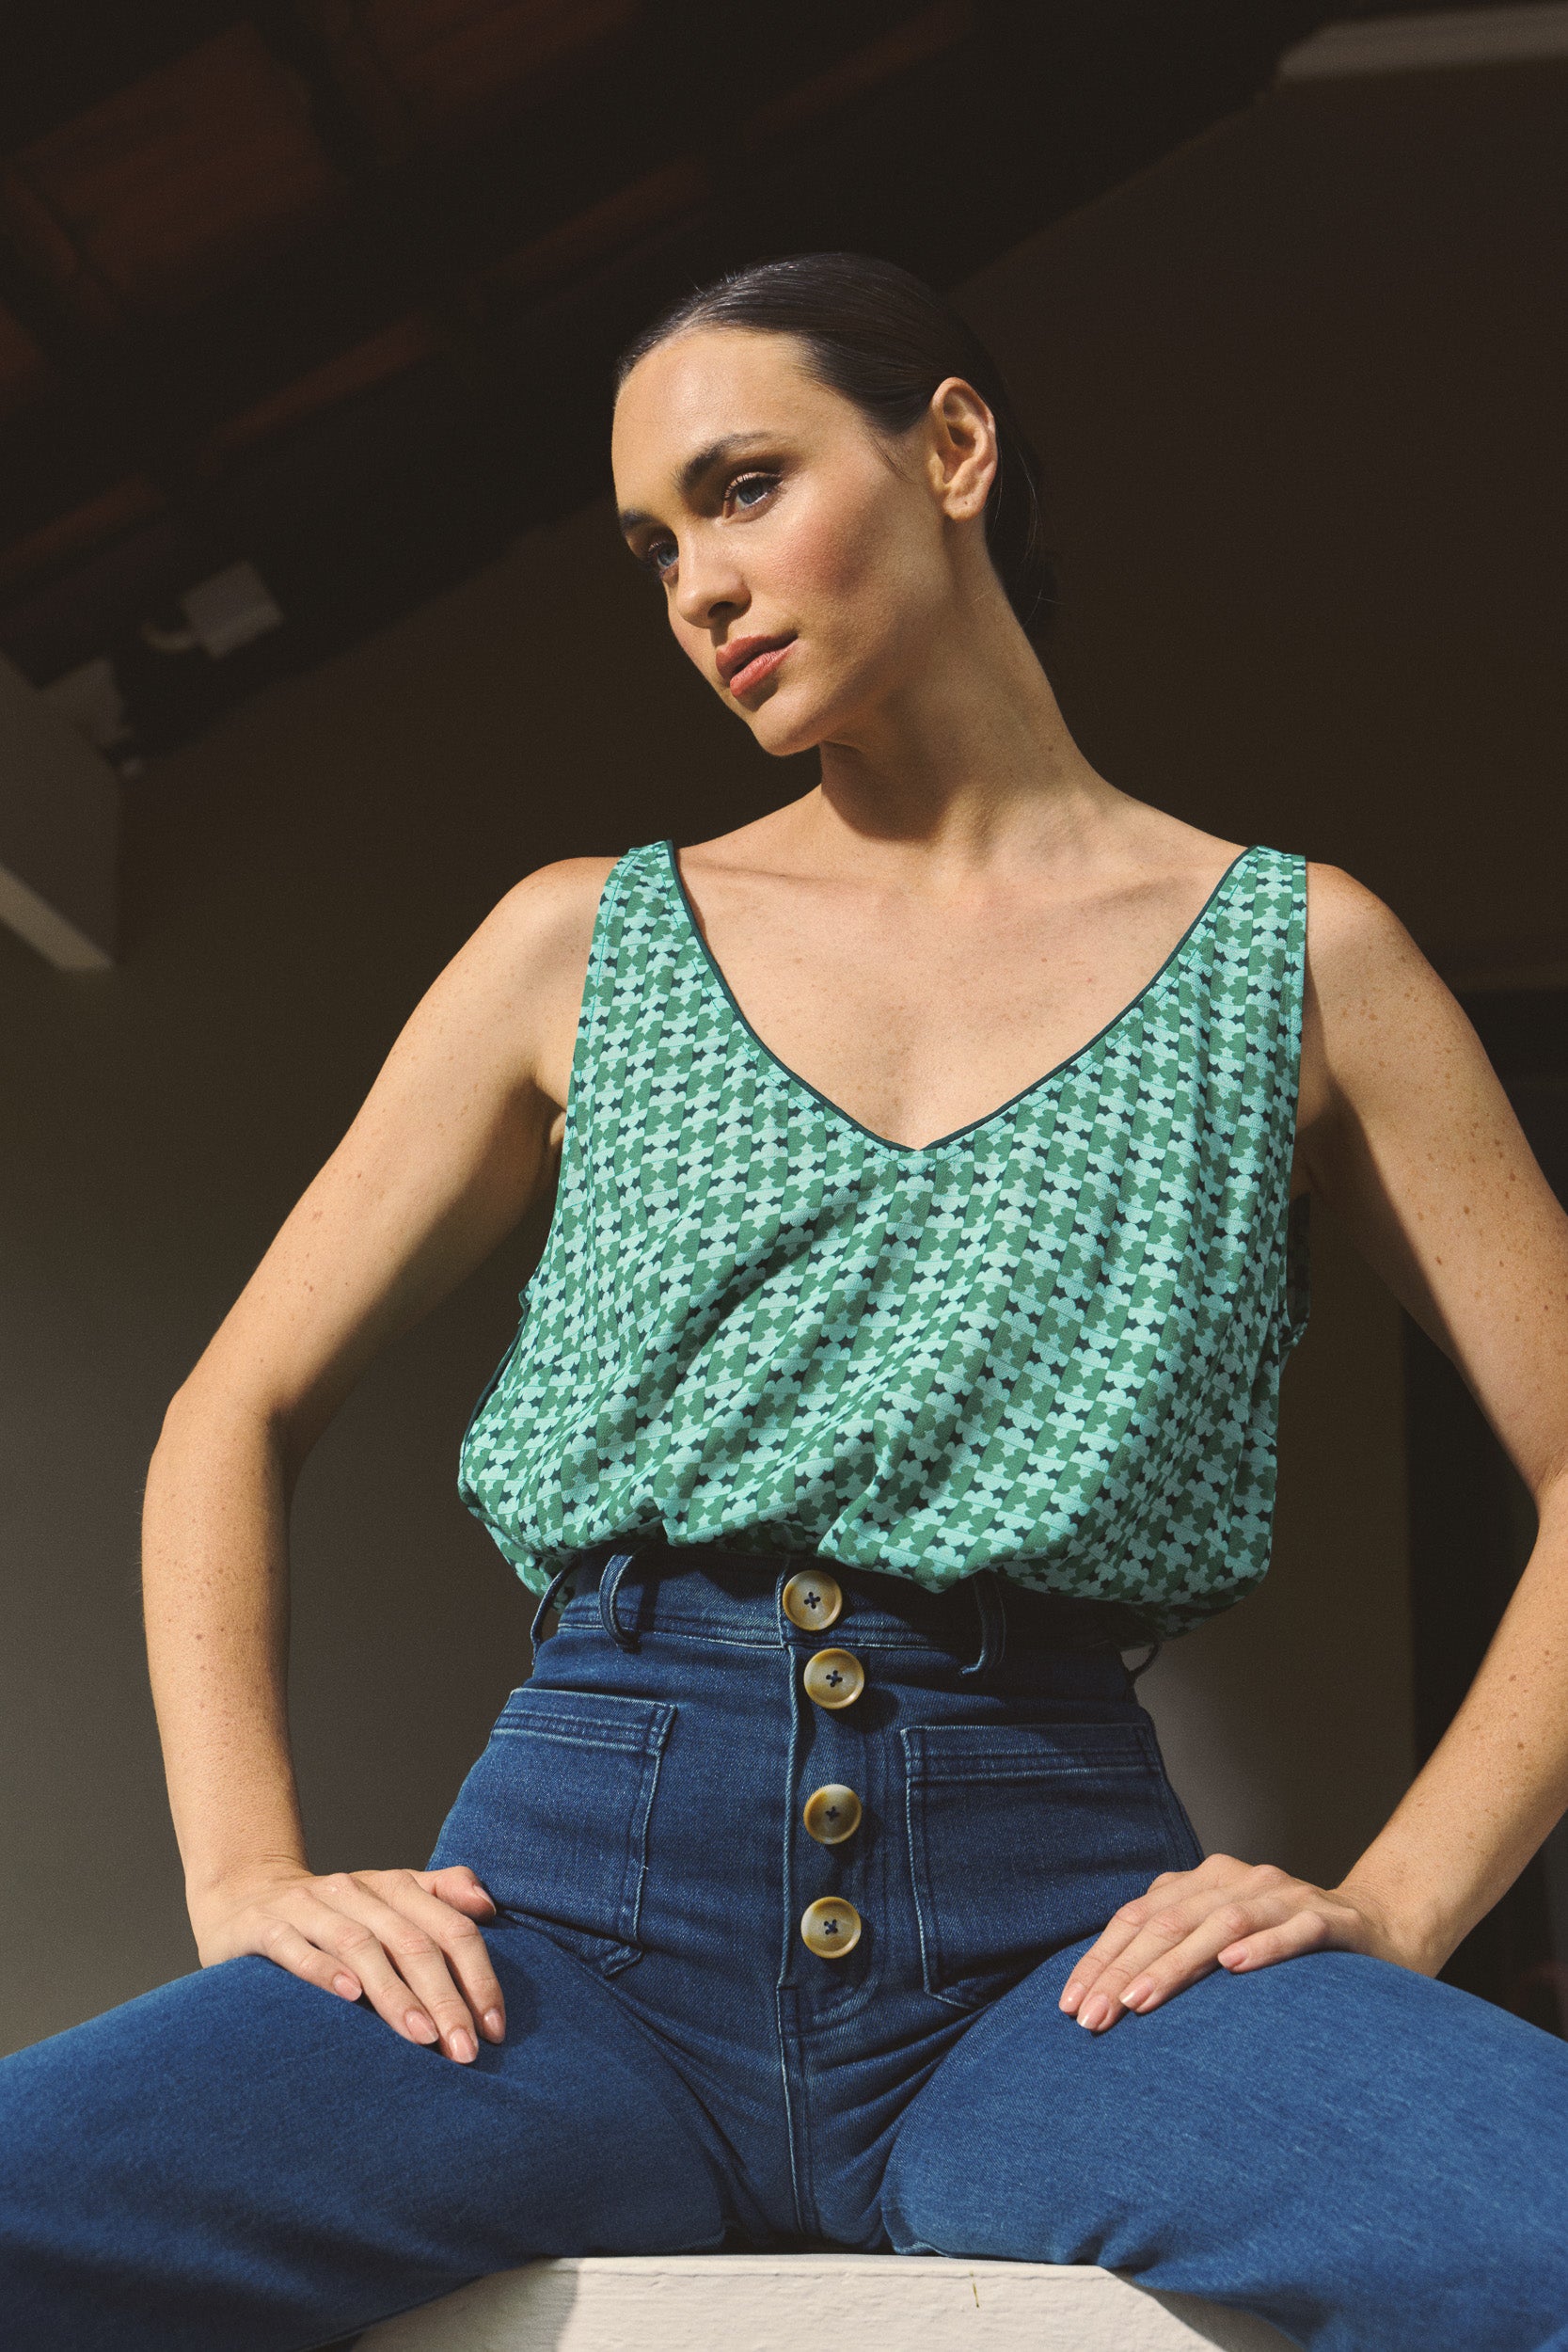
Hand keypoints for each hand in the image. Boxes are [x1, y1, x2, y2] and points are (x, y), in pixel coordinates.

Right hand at [192, 1862, 506, 2061]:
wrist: (243, 1895)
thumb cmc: (331, 1913)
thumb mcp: (386, 1897)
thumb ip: (439, 1895)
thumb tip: (488, 1906)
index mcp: (392, 1887)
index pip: (449, 1927)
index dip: (478, 1976)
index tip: (494, 2028)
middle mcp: (355, 1892)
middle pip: (412, 1942)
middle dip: (445, 1998)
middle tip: (465, 2050)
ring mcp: (307, 1906)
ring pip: (361, 1946)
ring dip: (395, 1992)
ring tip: (422, 2036)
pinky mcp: (264, 1927)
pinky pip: (296, 1947)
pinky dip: (324, 1969)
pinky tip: (349, 1997)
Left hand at [1058, 1853, 1407, 2032]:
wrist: (1381, 1929)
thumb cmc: (1285, 1946)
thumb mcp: (1222, 1945)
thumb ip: (1175, 1954)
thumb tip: (1104, 1999)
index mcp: (1204, 1883)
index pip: (1139, 1917)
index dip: (1101, 1960)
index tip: (1070, 2007)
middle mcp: (1238, 1879)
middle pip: (1170, 1921)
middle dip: (1125, 1970)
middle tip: (1094, 2017)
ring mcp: (1285, 1894)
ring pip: (1223, 1923)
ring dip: (1178, 1964)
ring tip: (1141, 2001)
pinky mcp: (1331, 1919)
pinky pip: (1294, 1929)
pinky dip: (1263, 1946)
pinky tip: (1234, 1967)